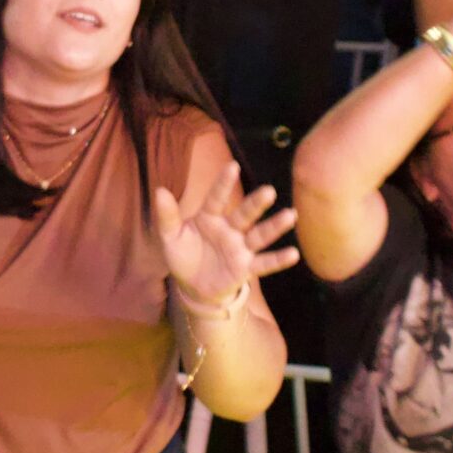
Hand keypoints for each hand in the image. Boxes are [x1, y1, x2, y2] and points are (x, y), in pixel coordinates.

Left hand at [156, 160, 299, 310]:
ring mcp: (240, 248)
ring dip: (274, 227)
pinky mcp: (246, 268)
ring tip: (290, 215)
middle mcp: (229, 229)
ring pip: (259, 235)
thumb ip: (167, 216)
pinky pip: (264, 263)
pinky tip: (293, 254)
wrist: (193, 287)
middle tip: (269, 191)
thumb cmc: (184, 255)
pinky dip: (278, 260)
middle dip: (256, 204)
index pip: (216, 198)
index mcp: (209, 218)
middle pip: (244, 214)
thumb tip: (160, 190)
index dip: (223, 184)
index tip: (232, 166)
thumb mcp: (171, 237)